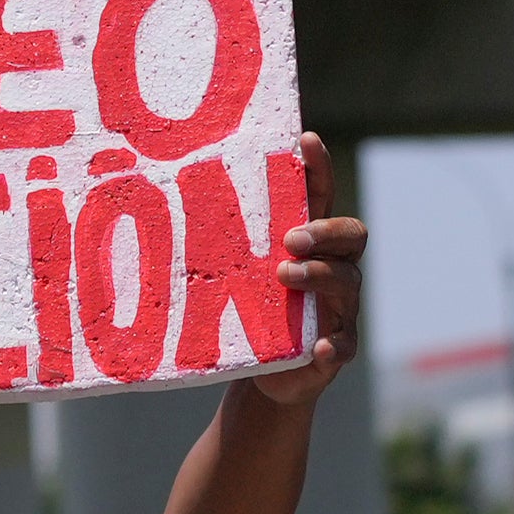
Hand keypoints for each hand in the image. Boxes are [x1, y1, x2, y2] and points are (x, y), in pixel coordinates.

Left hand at [239, 132, 365, 410]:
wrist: (261, 373)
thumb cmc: (249, 308)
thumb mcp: (236, 271)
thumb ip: (222, 239)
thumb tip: (163, 194)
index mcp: (312, 241)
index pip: (322, 195)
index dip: (319, 167)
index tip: (305, 140)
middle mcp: (335, 268)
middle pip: (350, 235)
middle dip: (323, 231)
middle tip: (291, 238)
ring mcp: (340, 309)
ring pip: (346, 282)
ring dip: (319, 276)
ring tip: (286, 275)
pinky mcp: (335, 350)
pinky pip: (344, 345)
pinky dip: (333, 344)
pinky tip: (319, 346)